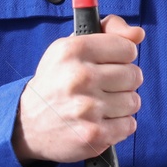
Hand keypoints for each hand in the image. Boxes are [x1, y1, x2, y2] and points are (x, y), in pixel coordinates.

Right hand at [12, 14, 144, 165]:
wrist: (27, 124)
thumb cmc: (56, 81)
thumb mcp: (71, 48)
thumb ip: (108, 32)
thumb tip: (138, 34)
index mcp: (74, 50)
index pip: (128, 48)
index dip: (123, 57)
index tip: (111, 63)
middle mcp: (80, 77)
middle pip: (134, 75)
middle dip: (124, 82)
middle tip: (106, 86)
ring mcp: (87, 108)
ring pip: (134, 101)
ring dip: (122, 105)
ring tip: (101, 105)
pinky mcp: (94, 135)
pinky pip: (129, 125)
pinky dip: (120, 125)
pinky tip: (101, 121)